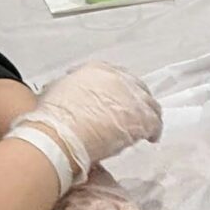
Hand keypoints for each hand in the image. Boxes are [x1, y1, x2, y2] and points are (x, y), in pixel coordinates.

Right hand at [8, 61, 162, 188]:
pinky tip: (151, 139)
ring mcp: (131, 96)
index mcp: (96, 70)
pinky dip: (154, 131)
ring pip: (149, 104)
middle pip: (136, 88)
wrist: (61, 135)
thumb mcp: (57, 92)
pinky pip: (155, 122)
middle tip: (136, 116)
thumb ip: (69, 90)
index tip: (119, 102)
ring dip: (148, 116)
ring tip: (147, 130)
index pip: (116, 78)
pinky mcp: (140, 117)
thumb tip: (69, 97)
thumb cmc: (54, 119)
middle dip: (137, 102)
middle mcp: (117, 78)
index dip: (120, 92)